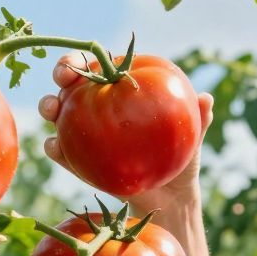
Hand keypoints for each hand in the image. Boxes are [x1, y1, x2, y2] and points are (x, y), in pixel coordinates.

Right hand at [37, 53, 215, 214]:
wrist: (171, 198)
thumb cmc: (182, 157)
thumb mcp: (193, 135)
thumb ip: (198, 117)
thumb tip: (206, 99)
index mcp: (123, 91)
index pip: (102, 66)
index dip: (86, 57)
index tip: (84, 60)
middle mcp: (100, 108)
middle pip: (74, 83)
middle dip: (62, 72)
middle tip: (63, 77)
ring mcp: (87, 135)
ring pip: (60, 114)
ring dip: (50, 106)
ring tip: (52, 110)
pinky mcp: (81, 163)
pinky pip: (63, 153)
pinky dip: (55, 148)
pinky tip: (56, 147)